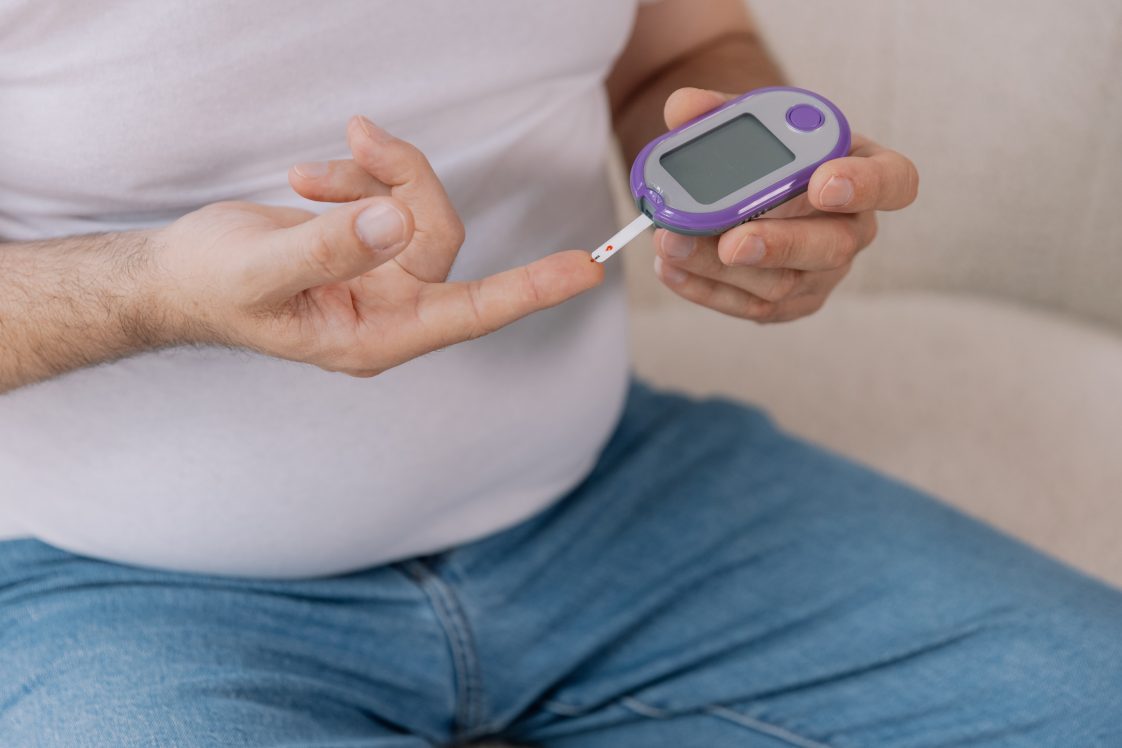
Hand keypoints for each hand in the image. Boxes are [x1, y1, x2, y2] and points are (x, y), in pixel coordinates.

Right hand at [151, 116, 602, 375]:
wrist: (177, 276)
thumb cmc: (213, 287)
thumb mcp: (262, 271)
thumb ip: (329, 250)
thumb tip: (394, 223)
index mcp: (375, 338)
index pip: (472, 314)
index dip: (531, 291)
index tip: (587, 271)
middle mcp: (390, 310)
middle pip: (438, 234)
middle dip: (404, 178)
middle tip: (359, 137)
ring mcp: (381, 277)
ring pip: (416, 208)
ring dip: (372, 174)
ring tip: (309, 174)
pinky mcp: (368, 244)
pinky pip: (389, 196)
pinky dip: (355, 175)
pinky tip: (309, 179)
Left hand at [652, 88, 918, 322]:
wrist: (749, 191)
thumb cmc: (766, 153)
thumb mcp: (748, 123)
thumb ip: (719, 109)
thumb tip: (681, 108)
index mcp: (862, 169)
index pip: (894, 181)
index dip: (866, 185)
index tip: (821, 182)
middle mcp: (853, 227)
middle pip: (834, 245)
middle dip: (779, 245)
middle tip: (732, 242)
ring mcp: (823, 272)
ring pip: (783, 283)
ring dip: (721, 270)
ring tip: (673, 245)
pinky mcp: (790, 303)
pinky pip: (751, 306)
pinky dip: (706, 289)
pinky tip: (671, 269)